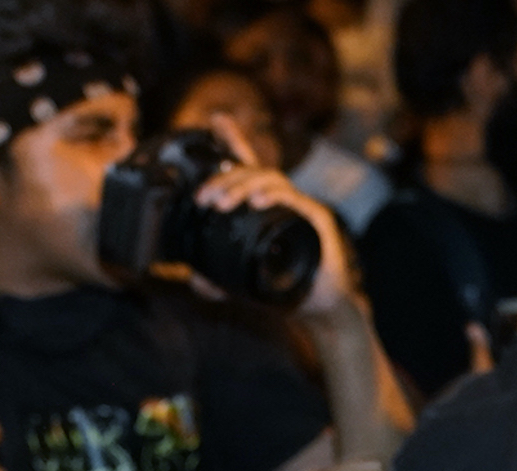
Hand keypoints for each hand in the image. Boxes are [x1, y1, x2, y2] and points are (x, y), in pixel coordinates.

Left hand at [193, 115, 357, 317]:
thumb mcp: (244, 283)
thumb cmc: (288, 288)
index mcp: (266, 206)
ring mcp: (299, 206)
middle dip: (223, 179)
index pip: (249, 165)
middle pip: (252, 172)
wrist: (322, 306)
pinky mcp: (315, 219)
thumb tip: (194, 280)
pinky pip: (294, 199)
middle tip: (202, 198)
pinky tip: (258, 202)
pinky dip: (275, 197)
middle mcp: (282, 199)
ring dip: (242, 187)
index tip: (216, 118)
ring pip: (270, 179)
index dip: (234, 139)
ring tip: (220, 204)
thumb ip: (219, 280)